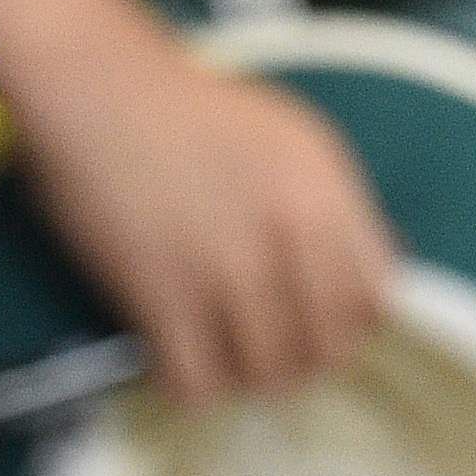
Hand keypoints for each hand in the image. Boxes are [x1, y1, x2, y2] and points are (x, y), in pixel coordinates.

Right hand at [22, 26, 399, 404]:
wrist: (101, 89)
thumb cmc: (191, 112)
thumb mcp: (294, 139)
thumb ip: (333, 205)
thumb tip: (362, 274)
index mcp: (324, 193)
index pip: (374, 300)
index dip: (351, 325)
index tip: (322, 325)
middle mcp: (284, 233)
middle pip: (326, 349)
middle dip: (302, 362)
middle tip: (272, 353)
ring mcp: (223, 268)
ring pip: (267, 375)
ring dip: (248, 379)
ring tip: (226, 359)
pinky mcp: (161, 294)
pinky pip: (198, 382)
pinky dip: (192, 386)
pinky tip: (179, 361)